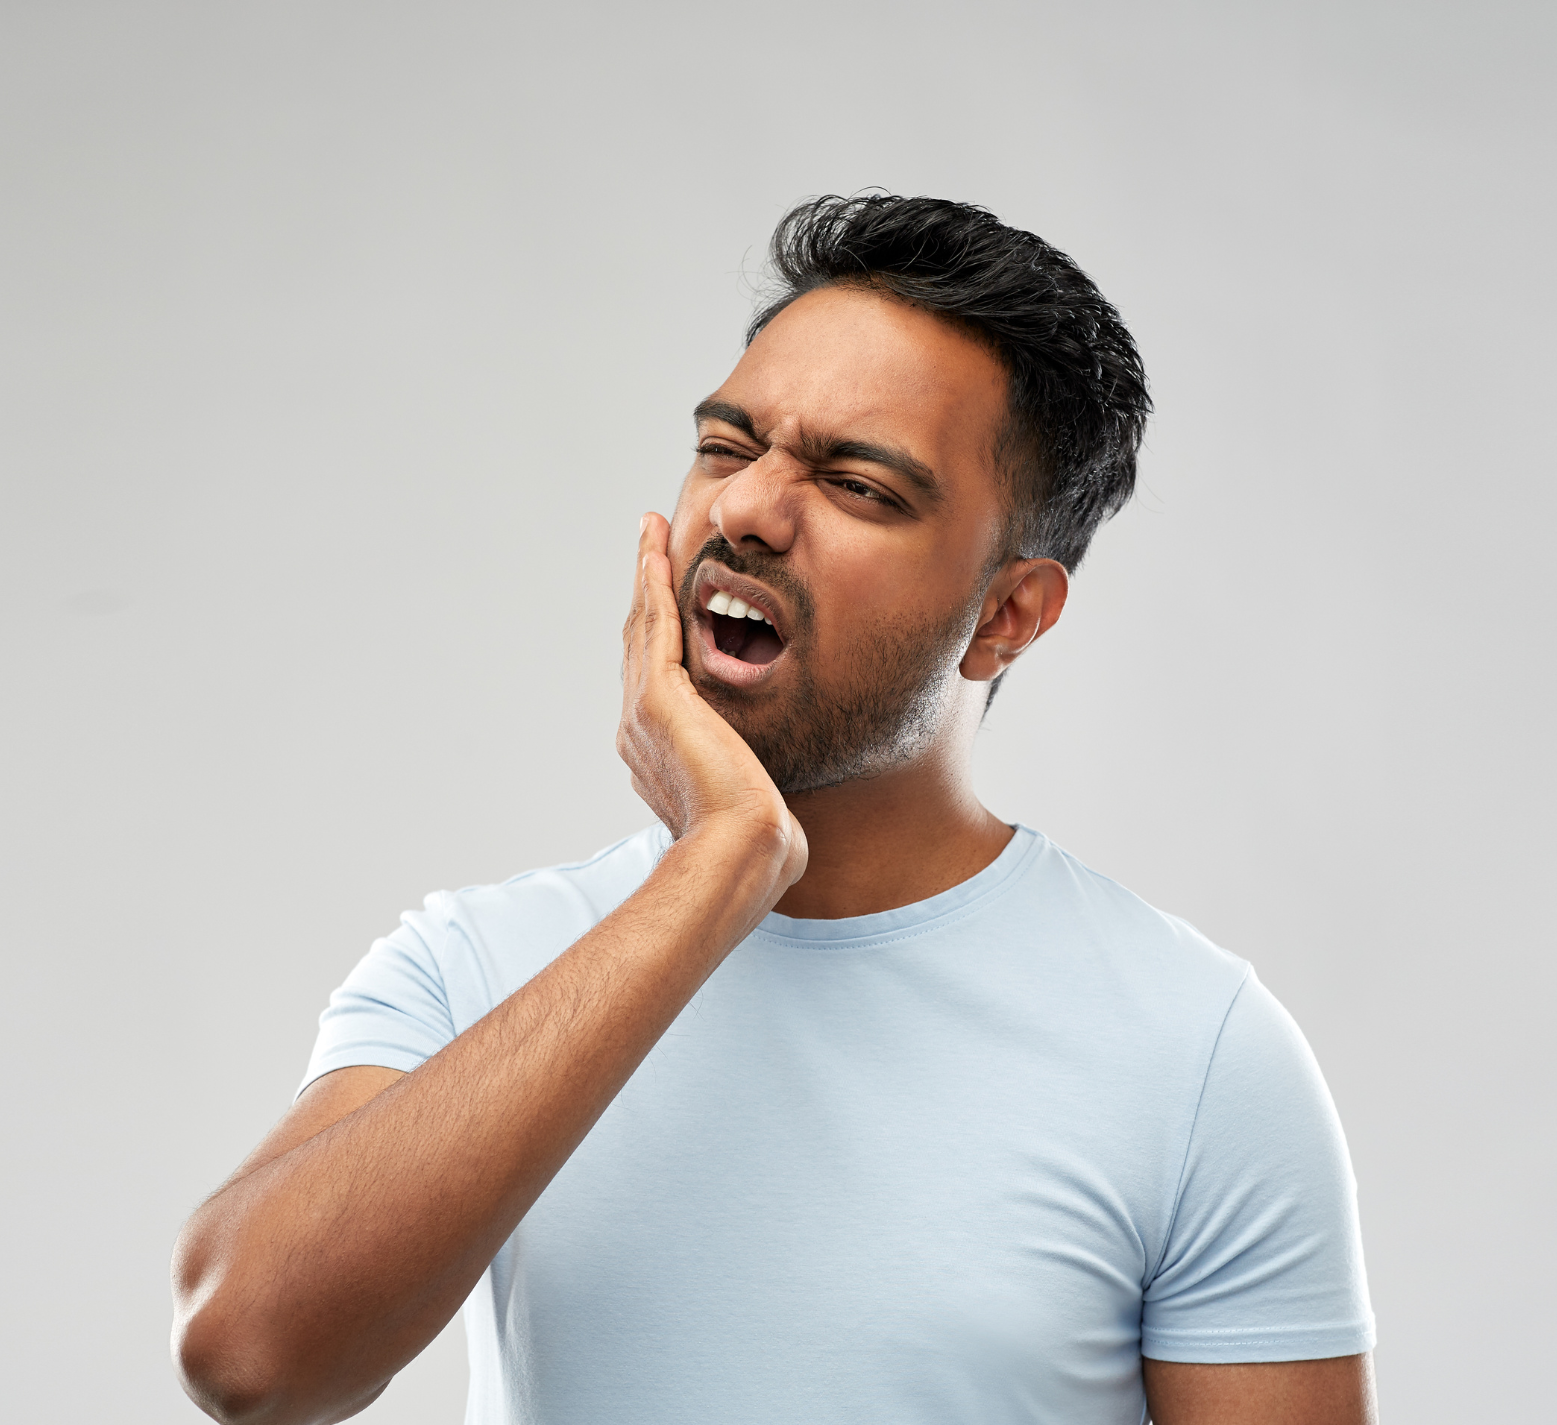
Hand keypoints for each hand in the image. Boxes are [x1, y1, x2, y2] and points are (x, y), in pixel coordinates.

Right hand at [618, 514, 806, 889]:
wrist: (739, 854)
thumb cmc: (755, 845)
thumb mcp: (749, 806)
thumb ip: (747, 791)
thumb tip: (769, 805)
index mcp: (656, 754)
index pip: (656, 679)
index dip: (658, 636)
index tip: (665, 605)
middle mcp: (638, 730)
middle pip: (640, 644)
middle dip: (645, 593)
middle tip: (647, 547)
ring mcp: (642, 714)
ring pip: (642, 627)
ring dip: (645, 575)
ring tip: (648, 534)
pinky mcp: (659, 699)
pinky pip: (654, 627)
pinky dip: (652, 586)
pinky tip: (655, 554)